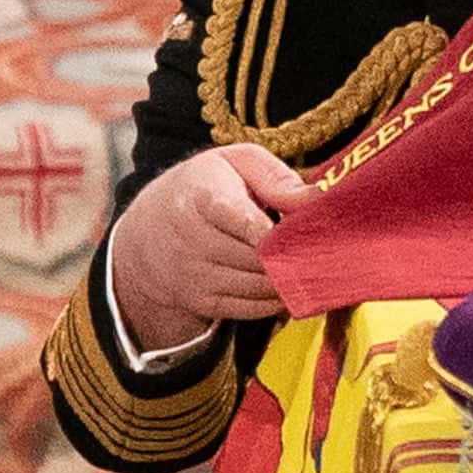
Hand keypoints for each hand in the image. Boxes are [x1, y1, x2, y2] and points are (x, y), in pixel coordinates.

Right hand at [108, 145, 307, 353]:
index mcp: (202, 197)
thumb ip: (275, 178)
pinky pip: (249, 309)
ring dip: (287, 280)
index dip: (270, 230)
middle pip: (257, 258)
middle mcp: (192, 239)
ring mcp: (193, 275)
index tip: (297, 232)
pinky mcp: (199, 301)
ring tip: (308, 266)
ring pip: (258, 286)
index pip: (238, 218)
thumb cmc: (207, 187)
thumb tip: (315, 198)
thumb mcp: (235, 163)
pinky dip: (275, 302)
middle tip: (322, 251)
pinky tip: (287, 285)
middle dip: (292, 256)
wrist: (150, 228)